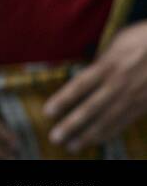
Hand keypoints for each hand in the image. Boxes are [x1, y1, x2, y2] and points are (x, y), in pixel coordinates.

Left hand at [44, 20, 146, 151]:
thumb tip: (89, 70)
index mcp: (108, 66)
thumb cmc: (141, 39)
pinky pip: (124, 122)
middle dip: (72, 125)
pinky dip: (110, 133)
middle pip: (91, 108)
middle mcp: (119, 84)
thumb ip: (102, 60)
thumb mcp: (117, 42)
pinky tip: (97, 140)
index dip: (63, 100)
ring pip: (107, 120)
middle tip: (55, 137)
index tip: (48, 112)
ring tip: (72, 145)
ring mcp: (133, 97)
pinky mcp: (144, 106)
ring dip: (89, 135)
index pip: (80, 86)